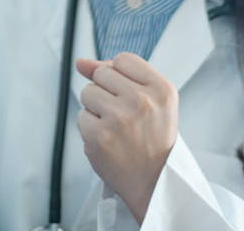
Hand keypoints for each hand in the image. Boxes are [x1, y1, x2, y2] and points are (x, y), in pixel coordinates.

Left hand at [76, 53, 178, 223]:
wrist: (154, 183)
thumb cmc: (153, 140)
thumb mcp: (152, 102)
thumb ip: (118, 75)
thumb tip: (80, 62)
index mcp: (162, 89)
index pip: (123, 60)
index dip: (120, 77)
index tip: (129, 96)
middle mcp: (142, 100)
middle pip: (102, 74)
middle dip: (106, 92)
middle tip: (124, 117)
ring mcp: (119, 118)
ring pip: (88, 93)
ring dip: (96, 110)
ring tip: (116, 129)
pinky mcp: (99, 135)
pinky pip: (81, 117)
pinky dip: (90, 129)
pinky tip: (108, 141)